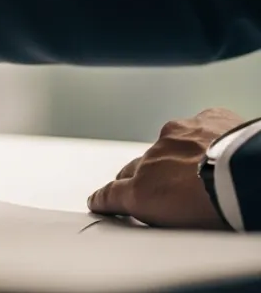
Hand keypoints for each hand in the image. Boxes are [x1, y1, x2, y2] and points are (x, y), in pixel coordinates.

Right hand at [87, 108, 242, 228]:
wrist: (248, 178)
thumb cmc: (220, 209)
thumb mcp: (175, 227)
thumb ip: (153, 215)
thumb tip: (139, 218)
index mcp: (143, 187)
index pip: (114, 192)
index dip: (105, 198)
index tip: (99, 200)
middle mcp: (154, 157)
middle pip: (140, 165)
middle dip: (144, 174)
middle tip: (161, 190)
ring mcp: (181, 136)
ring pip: (171, 144)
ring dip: (180, 156)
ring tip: (201, 173)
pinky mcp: (208, 119)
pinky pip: (202, 126)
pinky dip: (207, 136)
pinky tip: (221, 150)